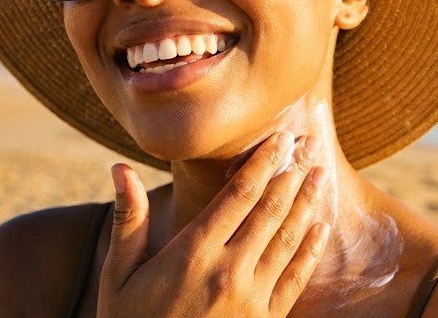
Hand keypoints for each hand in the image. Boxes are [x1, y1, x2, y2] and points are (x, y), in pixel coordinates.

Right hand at [97, 132, 330, 317]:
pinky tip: (320, 228)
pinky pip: (295, 279)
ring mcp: (250, 299)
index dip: (263, 163)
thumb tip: (119, 168)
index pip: (238, 195)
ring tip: (320, 174)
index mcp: (192, 253)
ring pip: (288, 240)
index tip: (280, 138)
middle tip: (309, 144)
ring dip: (307, 204)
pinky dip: (310, 250)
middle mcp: (227, 271)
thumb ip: (128, 221)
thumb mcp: (118, 276)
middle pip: (270, 210)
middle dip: (292, 174)